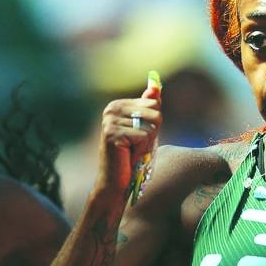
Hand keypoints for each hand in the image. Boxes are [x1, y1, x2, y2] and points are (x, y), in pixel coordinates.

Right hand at [96, 72, 162, 198]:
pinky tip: (129, 155)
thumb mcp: (144, 128)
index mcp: (119, 105)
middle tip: (137, 145)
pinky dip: (141, 150)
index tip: (140, 136)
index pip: (154, 104)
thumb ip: (149, 106)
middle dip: (153, 133)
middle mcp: (111, 109)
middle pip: (155, 113)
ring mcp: (110, 121)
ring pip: (151, 127)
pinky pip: (143, 137)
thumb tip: (156, 85)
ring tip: (133, 150)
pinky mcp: (112, 134)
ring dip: (147, 144)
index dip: (154, 125)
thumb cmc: (132, 155)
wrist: (116, 180)